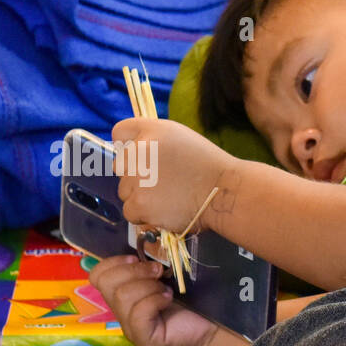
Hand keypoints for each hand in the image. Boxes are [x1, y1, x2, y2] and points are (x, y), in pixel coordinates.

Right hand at [90, 255, 219, 345]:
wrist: (211, 327)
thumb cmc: (190, 302)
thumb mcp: (164, 280)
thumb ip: (146, 269)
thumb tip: (139, 252)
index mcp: (123, 296)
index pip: (97, 276)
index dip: (113, 262)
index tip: (136, 257)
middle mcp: (122, 314)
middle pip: (107, 284)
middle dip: (134, 271)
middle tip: (158, 272)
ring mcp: (131, 329)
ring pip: (122, 297)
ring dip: (148, 286)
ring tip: (166, 289)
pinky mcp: (144, 339)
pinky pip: (138, 313)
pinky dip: (155, 300)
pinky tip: (168, 300)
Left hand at [112, 117, 233, 231]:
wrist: (225, 192)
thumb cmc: (208, 165)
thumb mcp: (180, 137)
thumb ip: (152, 138)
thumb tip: (130, 149)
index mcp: (150, 131)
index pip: (120, 132)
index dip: (130, 146)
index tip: (144, 158)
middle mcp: (138, 152)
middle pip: (120, 166)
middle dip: (136, 174)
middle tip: (163, 182)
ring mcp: (136, 180)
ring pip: (125, 191)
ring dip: (141, 196)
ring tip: (169, 197)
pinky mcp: (139, 204)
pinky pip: (130, 211)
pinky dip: (145, 215)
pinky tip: (165, 210)